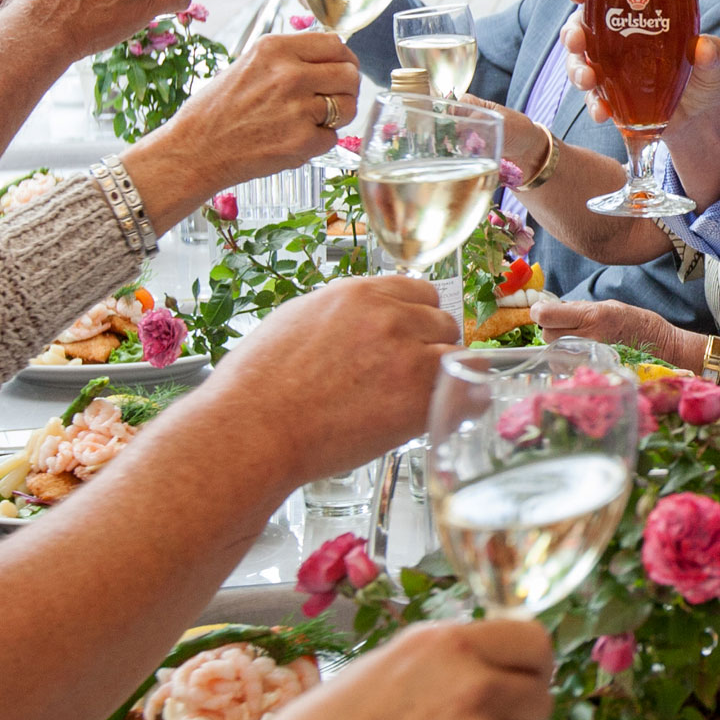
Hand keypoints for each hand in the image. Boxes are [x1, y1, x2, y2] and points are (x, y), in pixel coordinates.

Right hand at [123, 30, 358, 224]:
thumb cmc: (216, 109)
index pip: (335, 44)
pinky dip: (318, 142)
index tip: (341, 69)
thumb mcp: (248, 64)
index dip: (344, 59)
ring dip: (337, 116)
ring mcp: (298, 109)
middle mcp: (289, 74)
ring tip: (310, 120)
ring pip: (348, 107)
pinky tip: (291, 139)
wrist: (194, 150)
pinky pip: (332, 137)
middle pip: (350, 74)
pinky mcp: (302, 142)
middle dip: (346, 88)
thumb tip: (331, 56)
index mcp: (274, 49)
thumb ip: (288, 58)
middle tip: (333, 98)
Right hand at [203, 270, 461, 480]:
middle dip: (432, 346)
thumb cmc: (258, 385)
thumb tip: (362, 320)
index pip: (419, 290)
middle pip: (442, 321)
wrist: (252, 428)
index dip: (418, 317)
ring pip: (458, 355)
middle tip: (414, 375)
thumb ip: (342, 315)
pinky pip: (467, 395)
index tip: (414, 337)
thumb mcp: (297, 322)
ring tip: (427, 398)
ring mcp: (407, 356)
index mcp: (358, 294)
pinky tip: (453, 415)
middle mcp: (389, 317)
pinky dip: (465, 405)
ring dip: (447, 375)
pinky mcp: (417, 397)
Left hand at [530, 297, 686, 362]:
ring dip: (558, 344)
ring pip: (553, 351)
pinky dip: (566, 359)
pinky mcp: (590, 371)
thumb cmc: (637, 324)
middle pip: (547, 333)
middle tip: (568, 326)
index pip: (545, 314)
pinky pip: (563, 366)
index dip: (541, 312)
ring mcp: (589, 357)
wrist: (661, 349)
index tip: (545, 311)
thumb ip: (579, 308)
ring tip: (577, 340)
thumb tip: (551, 308)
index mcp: (592, 315)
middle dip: (552, 328)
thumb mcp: (609, 306)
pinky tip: (581, 354)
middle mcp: (588, 337)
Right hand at [557, 0, 719, 134]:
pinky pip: (593, 98)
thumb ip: (712, 53)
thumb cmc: (706, 75)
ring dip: (577, 70)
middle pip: (581, 28)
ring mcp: (611, 70)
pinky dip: (593, 104)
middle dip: (572, 32)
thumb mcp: (714, 61)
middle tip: (577, 40)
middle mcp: (618, 39)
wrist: (703, 118)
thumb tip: (704, 48)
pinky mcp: (611, 98)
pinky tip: (603, 112)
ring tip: (588, 81)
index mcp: (639, 16)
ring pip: (579, 63)